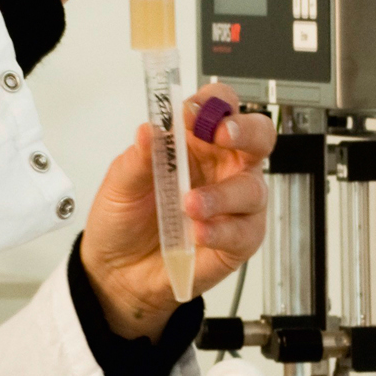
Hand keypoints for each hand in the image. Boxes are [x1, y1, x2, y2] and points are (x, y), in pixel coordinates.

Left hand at [80, 84, 274, 339]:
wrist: (118, 272)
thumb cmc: (124, 220)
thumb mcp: (120, 184)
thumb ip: (139, 157)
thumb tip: (149, 129)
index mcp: (196, 143)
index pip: (219, 107)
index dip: (213, 103)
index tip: (192, 112)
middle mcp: (222, 168)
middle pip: (258, 137)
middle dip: (246, 131)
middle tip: (222, 135)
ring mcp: (234, 204)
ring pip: (252, 188)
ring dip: (222, 194)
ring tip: (189, 205)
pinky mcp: (238, 240)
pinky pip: (245, 231)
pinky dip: (222, 230)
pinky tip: (199, 233)